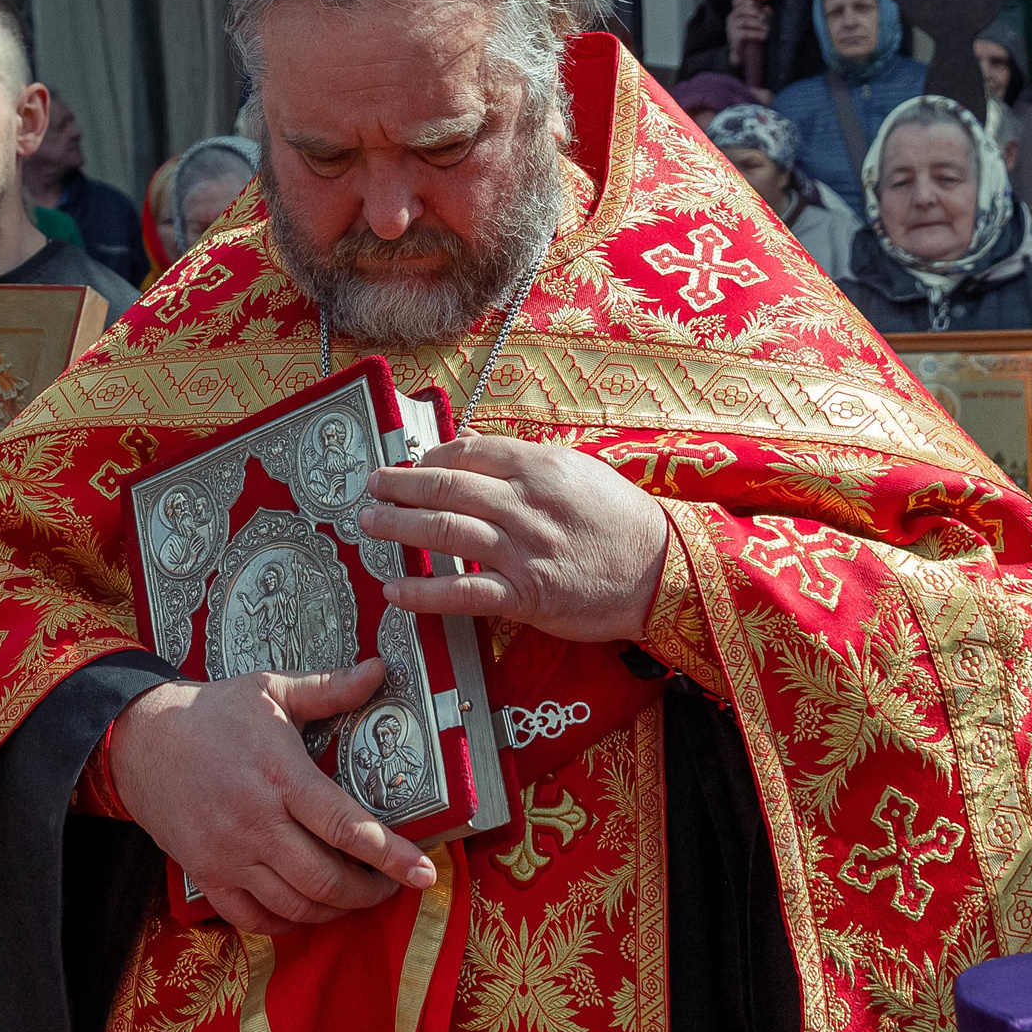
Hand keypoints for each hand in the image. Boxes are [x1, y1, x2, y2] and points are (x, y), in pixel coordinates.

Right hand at [110, 659, 434, 933]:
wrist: (140, 741)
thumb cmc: (213, 713)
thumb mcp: (271, 690)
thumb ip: (329, 688)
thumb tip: (380, 669)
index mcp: (281, 775)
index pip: (347, 826)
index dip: (391, 855)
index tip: (424, 871)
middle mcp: (258, 822)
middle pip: (326, 880)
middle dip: (370, 892)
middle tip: (392, 885)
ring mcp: (231, 855)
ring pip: (296, 905)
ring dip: (336, 910)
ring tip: (357, 896)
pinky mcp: (208, 876)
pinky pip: (255, 919)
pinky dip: (289, 925)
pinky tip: (308, 911)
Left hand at [361, 433, 670, 644]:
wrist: (662, 571)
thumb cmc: (621, 519)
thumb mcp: (577, 470)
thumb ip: (522, 456)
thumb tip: (471, 436)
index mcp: (541, 467)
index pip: (470, 452)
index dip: (431, 458)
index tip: (409, 466)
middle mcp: (527, 504)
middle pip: (446, 488)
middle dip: (400, 486)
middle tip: (371, 487)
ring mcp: (525, 550)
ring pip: (446, 533)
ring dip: (399, 528)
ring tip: (369, 524)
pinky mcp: (527, 595)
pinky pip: (464, 592)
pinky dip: (424, 592)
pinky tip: (396, 591)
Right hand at [723, 0, 769, 66]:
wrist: (742, 53)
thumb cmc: (750, 35)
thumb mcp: (757, 23)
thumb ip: (763, 14)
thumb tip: (767, 8)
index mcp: (736, 13)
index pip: (736, 1)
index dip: (744, 0)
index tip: (754, 3)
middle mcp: (731, 18)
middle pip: (742, 10)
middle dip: (756, 12)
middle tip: (765, 18)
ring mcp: (731, 28)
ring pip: (745, 21)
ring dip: (758, 24)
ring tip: (767, 29)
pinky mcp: (734, 37)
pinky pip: (745, 33)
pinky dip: (757, 34)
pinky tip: (764, 36)